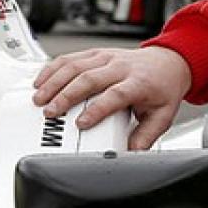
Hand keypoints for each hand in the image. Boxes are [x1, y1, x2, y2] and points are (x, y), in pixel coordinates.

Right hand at [32, 46, 192, 149]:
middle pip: (89, 78)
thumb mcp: (162, 116)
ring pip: (75, 66)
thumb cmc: (162, 88)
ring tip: (40, 98)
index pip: (115, 95)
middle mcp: (121, 67)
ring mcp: (106, 57)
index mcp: (138, 83)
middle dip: (65, 96)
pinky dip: (52, 69)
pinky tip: (41, 81)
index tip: (81, 123)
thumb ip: (145, 136)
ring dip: (54, 82)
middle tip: (50, 112)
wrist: (168, 62)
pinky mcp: (95, 53)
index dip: (97, 109)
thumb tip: (131, 154)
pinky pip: (70, 58)